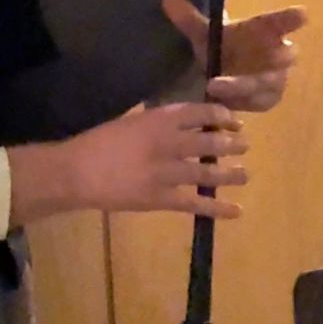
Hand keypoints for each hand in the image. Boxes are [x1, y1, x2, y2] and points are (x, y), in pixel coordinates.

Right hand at [8, 103, 248, 226]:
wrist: (77, 172)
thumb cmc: (98, 143)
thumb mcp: (130, 122)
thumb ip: (154, 123)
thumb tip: (176, 123)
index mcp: (159, 120)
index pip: (200, 112)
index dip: (221, 115)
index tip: (234, 119)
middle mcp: (169, 143)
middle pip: (209, 141)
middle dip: (230, 143)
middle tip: (244, 145)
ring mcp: (167, 172)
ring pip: (207, 172)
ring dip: (230, 173)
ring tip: (245, 174)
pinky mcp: (162, 198)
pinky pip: (195, 203)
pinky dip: (217, 208)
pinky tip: (236, 211)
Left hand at [162, 0, 306, 110]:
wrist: (223, 68)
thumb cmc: (220, 45)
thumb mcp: (202, 33)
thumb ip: (188, 18)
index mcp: (265, 30)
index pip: (281, 22)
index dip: (292, 19)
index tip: (302, 15)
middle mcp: (276, 53)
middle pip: (286, 56)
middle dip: (277, 58)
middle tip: (269, 57)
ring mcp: (276, 77)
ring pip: (271, 83)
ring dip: (247, 86)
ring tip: (217, 86)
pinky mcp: (269, 97)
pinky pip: (262, 102)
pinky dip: (243, 102)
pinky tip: (222, 102)